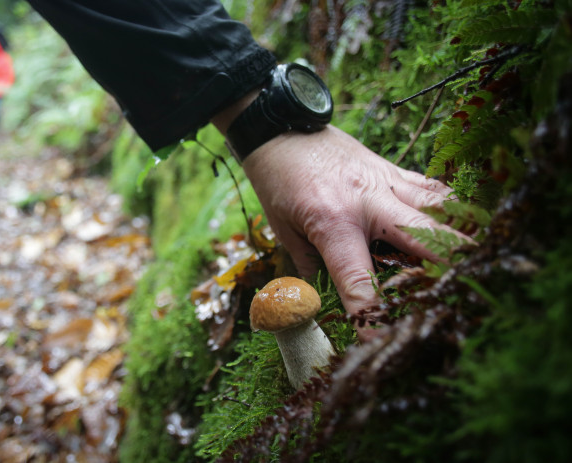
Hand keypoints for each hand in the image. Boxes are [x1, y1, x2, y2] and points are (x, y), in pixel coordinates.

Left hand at [240, 126, 454, 340]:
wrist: (280, 127)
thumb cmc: (277, 181)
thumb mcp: (285, 231)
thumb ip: (310, 269)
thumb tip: (323, 304)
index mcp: (333, 223)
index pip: (359, 280)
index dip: (371, 315)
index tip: (381, 341)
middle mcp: (368, 202)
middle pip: (424, 238)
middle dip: (450, 269)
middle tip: (466, 296)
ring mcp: (385, 181)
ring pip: (439, 208)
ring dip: (462, 235)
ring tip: (482, 261)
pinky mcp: (392, 168)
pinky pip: (430, 187)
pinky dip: (450, 206)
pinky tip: (465, 222)